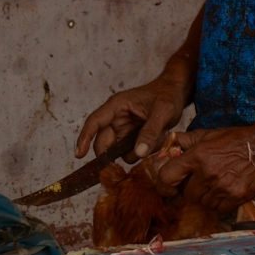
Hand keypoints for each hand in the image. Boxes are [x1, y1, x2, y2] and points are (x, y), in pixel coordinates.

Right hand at [75, 67, 191, 160]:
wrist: (176, 92)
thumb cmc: (167, 95)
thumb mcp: (163, 111)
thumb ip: (151, 132)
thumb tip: (138, 153)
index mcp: (117, 106)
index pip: (94, 122)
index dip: (84, 138)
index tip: (79, 155)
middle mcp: (116, 118)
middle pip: (104, 142)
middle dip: (114, 153)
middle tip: (128, 161)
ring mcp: (123, 129)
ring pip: (118, 150)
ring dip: (135, 151)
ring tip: (157, 139)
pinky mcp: (131, 137)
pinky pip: (130, 151)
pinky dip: (142, 151)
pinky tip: (157, 140)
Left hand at [155, 121, 254, 212]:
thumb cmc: (235, 139)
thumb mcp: (208, 135)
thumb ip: (185, 140)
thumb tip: (166, 142)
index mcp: (197, 156)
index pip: (168, 176)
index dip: (163, 186)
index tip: (167, 189)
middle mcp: (207, 173)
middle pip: (187, 194)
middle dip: (192, 190)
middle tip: (202, 182)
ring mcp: (222, 187)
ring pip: (203, 203)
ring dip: (207, 197)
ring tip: (217, 184)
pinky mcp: (236, 197)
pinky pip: (220, 209)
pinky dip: (221, 204)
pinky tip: (227, 191)